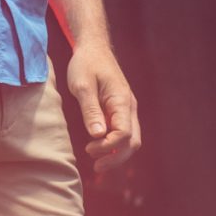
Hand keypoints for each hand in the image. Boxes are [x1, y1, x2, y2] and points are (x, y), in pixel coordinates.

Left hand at [64, 41, 139, 163]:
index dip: (108, 146)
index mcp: (122, 101)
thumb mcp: (82, 85)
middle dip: (116, 157)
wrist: (93, 48)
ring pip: (131, 140)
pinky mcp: (120, 111)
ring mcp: (127, 110)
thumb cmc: (86, 64)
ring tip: (97, 163)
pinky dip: (115, 146)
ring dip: (117, 154)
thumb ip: (90, 110)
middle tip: (95, 167)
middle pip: (133, 142)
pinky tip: (101, 151)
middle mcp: (129, 108)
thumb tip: (97, 135)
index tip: (89, 148)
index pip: (124, 133)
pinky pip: (124, 133)